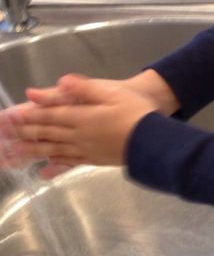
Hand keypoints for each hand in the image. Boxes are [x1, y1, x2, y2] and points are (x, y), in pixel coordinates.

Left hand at [0, 74, 159, 168]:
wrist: (155, 139)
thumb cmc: (136, 111)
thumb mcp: (111, 93)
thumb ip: (82, 89)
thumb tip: (56, 84)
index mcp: (81, 116)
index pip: (46, 115)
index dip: (24, 116)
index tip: (5, 118)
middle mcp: (77, 135)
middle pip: (44, 134)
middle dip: (20, 134)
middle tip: (0, 138)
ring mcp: (85, 150)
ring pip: (51, 150)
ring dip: (28, 153)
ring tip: (9, 157)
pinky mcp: (94, 159)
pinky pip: (69, 163)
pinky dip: (55, 167)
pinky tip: (44, 171)